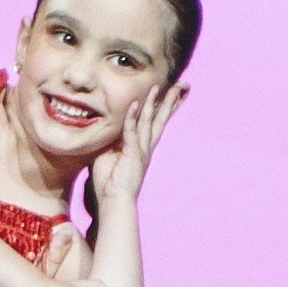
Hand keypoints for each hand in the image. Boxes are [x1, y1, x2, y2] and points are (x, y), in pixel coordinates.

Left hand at [89, 81, 180, 220]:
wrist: (114, 201)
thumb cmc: (109, 182)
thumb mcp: (110, 155)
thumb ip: (113, 141)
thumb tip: (105, 129)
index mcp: (142, 147)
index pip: (155, 123)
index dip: (164, 108)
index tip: (172, 94)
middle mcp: (146, 147)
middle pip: (161, 119)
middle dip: (170, 101)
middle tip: (182, 85)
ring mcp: (141, 150)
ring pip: (150, 121)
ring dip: (154, 103)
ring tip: (159, 87)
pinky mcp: (133, 154)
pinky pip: (132, 131)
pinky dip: (133, 117)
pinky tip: (136, 104)